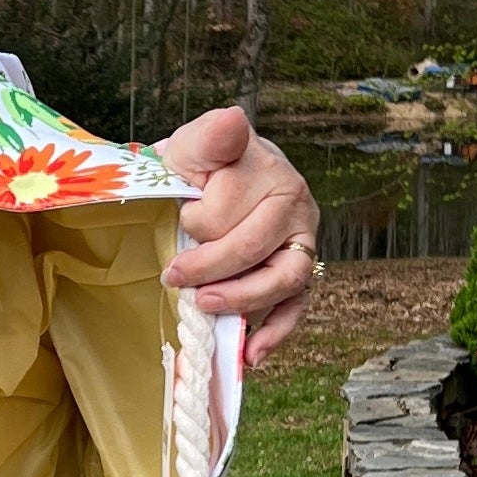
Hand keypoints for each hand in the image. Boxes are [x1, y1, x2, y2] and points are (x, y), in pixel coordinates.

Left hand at [154, 107, 320, 367]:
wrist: (216, 180)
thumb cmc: (202, 166)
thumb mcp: (193, 144)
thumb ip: (209, 135)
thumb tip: (233, 121)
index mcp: (271, 172)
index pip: (228, 212)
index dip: (197, 222)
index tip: (180, 216)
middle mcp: (296, 206)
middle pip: (255, 249)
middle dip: (209, 267)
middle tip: (174, 276)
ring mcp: (302, 243)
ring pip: (283, 280)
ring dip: (243, 301)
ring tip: (205, 306)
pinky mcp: (299, 274)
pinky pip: (296, 309)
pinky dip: (275, 335)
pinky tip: (251, 356)